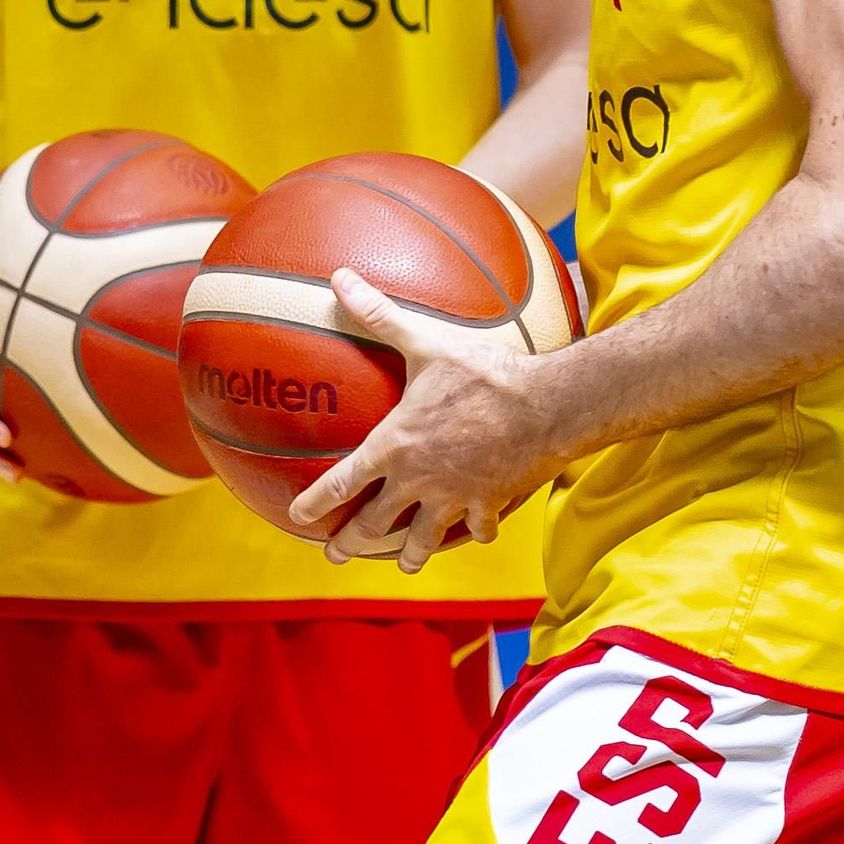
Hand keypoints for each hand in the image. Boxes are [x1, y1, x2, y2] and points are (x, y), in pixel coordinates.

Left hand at [289, 268, 558, 572]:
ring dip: (410, 555)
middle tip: (334, 555)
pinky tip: (475, 531)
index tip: (296, 518)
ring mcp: (454, 498)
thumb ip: (379, 315)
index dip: (315, 503)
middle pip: (375, 524)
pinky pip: (477, 527)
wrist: (546, 407)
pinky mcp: (489, 503)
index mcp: (394, 447)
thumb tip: (339, 278)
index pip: (341, 482)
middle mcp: (418, 481)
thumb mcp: (426, 340)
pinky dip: (473, 531)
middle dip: (351, 542)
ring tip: (403, 565)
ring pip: (424, 540)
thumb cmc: (482, 372)